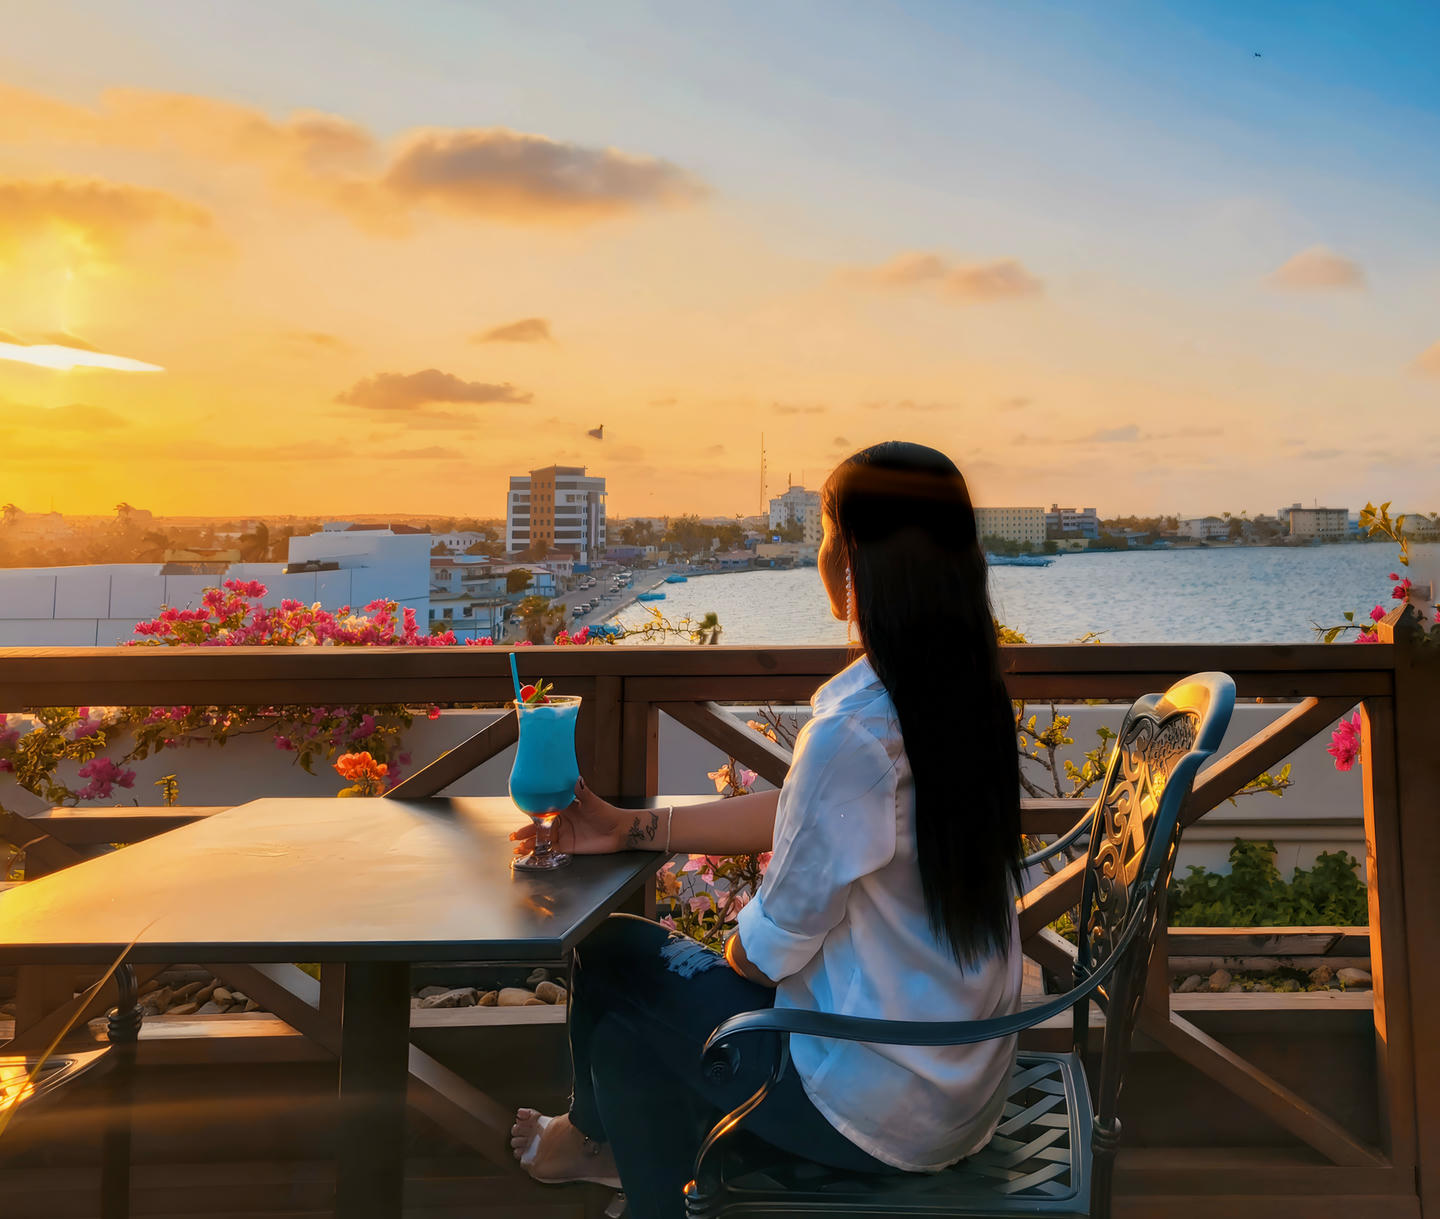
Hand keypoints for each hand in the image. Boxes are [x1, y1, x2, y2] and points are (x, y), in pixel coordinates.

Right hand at [509, 778, 639, 856]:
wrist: (619, 830)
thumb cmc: (607, 813)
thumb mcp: (593, 802)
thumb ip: (583, 792)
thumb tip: (577, 779)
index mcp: (565, 808)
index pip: (545, 810)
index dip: (533, 813)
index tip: (522, 814)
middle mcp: (562, 821)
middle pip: (540, 827)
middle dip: (526, 832)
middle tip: (513, 836)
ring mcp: (564, 834)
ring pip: (543, 839)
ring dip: (530, 843)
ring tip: (517, 848)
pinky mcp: (568, 847)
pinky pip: (551, 850)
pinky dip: (540, 852)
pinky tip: (531, 854)